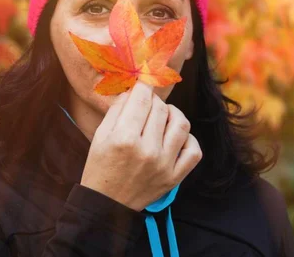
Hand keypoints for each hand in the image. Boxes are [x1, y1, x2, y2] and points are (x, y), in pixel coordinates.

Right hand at [80, 81, 202, 211]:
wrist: (107, 205)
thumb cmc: (100, 167)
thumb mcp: (100, 135)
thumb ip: (117, 110)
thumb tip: (134, 90)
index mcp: (124, 138)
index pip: (142, 99)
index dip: (142, 88)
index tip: (140, 88)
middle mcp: (147, 150)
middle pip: (161, 108)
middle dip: (153, 100)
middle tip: (147, 105)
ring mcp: (164, 164)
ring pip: (181, 124)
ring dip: (173, 114)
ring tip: (163, 117)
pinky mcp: (175, 177)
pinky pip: (194, 150)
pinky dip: (188, 139)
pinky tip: (175, 137)